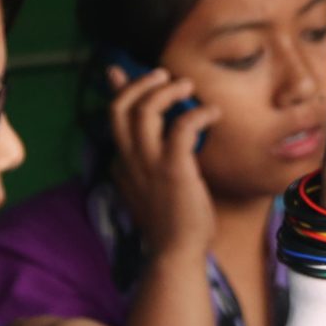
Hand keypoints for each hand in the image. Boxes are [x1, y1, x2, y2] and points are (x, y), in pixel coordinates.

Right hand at [105, 66, 221, 256]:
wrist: (176, 254)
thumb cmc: (173, 223)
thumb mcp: (153, 188)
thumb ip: (148, 164)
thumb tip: (154, 143)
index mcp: (122, 164)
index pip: (112, 118)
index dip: (117, 91)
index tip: (119, 71)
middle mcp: (129, 161)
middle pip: (119, 108)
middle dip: (138, 84)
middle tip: (162, 74)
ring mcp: (148, 165)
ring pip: (143, 111)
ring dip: (166, 91)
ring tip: (187, 85)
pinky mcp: (173, 170)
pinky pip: (181, 127)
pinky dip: (197, 113)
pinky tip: (213, 113)